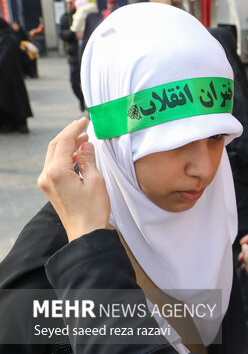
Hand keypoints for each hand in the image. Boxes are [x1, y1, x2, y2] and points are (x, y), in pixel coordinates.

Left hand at [38, 118, 109, 241]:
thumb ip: (89, 160)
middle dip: (69, 135)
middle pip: (55, 146)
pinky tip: (79, 156)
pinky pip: (55, 166)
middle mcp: (46, 176)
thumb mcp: (96, 181)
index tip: (85, 120)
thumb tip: (87, 145)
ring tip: (84, 141)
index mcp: (57, 172)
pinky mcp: (50, 188)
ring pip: (54, 155)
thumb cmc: (93, 210)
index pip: (64, 142)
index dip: (75, 129)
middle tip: (84, 127)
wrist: (85, 233)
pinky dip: (66, 157)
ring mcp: (46, 183)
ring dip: (68, 146)